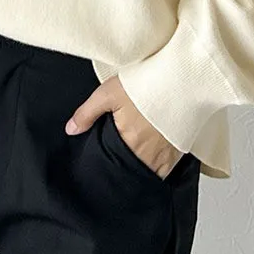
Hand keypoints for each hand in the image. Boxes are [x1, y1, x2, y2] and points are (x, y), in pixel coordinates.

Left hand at [65, 75, 184, 179]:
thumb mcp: (109, 93)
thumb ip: (87, 113)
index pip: (113, 166)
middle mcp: (147, 153)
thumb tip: (71, 129)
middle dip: (125, 172)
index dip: (107, 168)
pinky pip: (168, 170)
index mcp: (128, 142)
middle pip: (132, 172)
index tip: (103, 168)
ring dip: (142, 172)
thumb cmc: (148, 84)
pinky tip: (154, 163)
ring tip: (134, 166)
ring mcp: (165, 154)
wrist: (182, 79)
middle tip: (118, 166)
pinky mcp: (179, 149)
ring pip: (150, 174)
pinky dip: (160, 169)